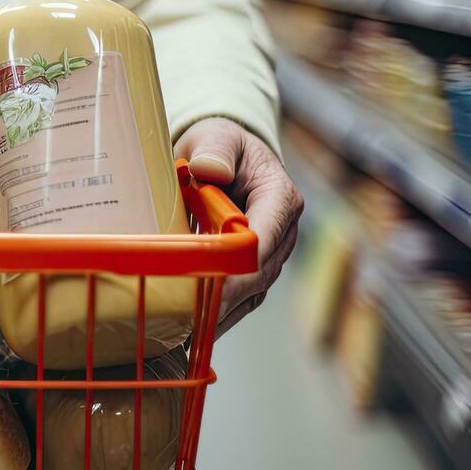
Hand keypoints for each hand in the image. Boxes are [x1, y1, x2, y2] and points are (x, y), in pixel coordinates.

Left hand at [175, 117, 302, 334]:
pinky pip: (239, 298)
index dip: (242, 265)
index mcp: (280, 200)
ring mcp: (270, 255)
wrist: (224, 156)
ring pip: (251, 293)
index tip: (217, 285)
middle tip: (192, 320)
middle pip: (258, 274)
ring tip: (188, 333)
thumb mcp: (219, 136)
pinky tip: (190, 330)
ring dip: (221, 314)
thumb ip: (217, 150)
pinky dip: (217, 313)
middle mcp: (282, 233)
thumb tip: (209, 170)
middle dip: (226, 299)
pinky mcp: (252, 269)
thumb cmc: (222, 145)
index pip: (265, 238)